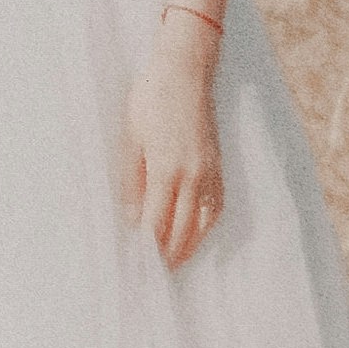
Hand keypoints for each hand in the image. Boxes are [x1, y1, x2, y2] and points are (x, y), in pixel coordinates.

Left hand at [121, 11, 226, 268]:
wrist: (185, 70)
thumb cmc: (151, 99)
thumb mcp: (131, 138)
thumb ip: (131, 181)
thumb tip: (129, 217)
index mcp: (167, 169)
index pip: (156, 223)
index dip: (147, 248)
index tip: (137, 267)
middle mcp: (193, 176)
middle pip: (181, 230)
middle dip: (167, 255)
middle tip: (154, 277)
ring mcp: (210, 172)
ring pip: (203, 223)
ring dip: (189, 246)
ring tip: (174, 263)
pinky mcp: (219, 165)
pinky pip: (216, 206)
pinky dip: (206, 226)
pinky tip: (196, 234)